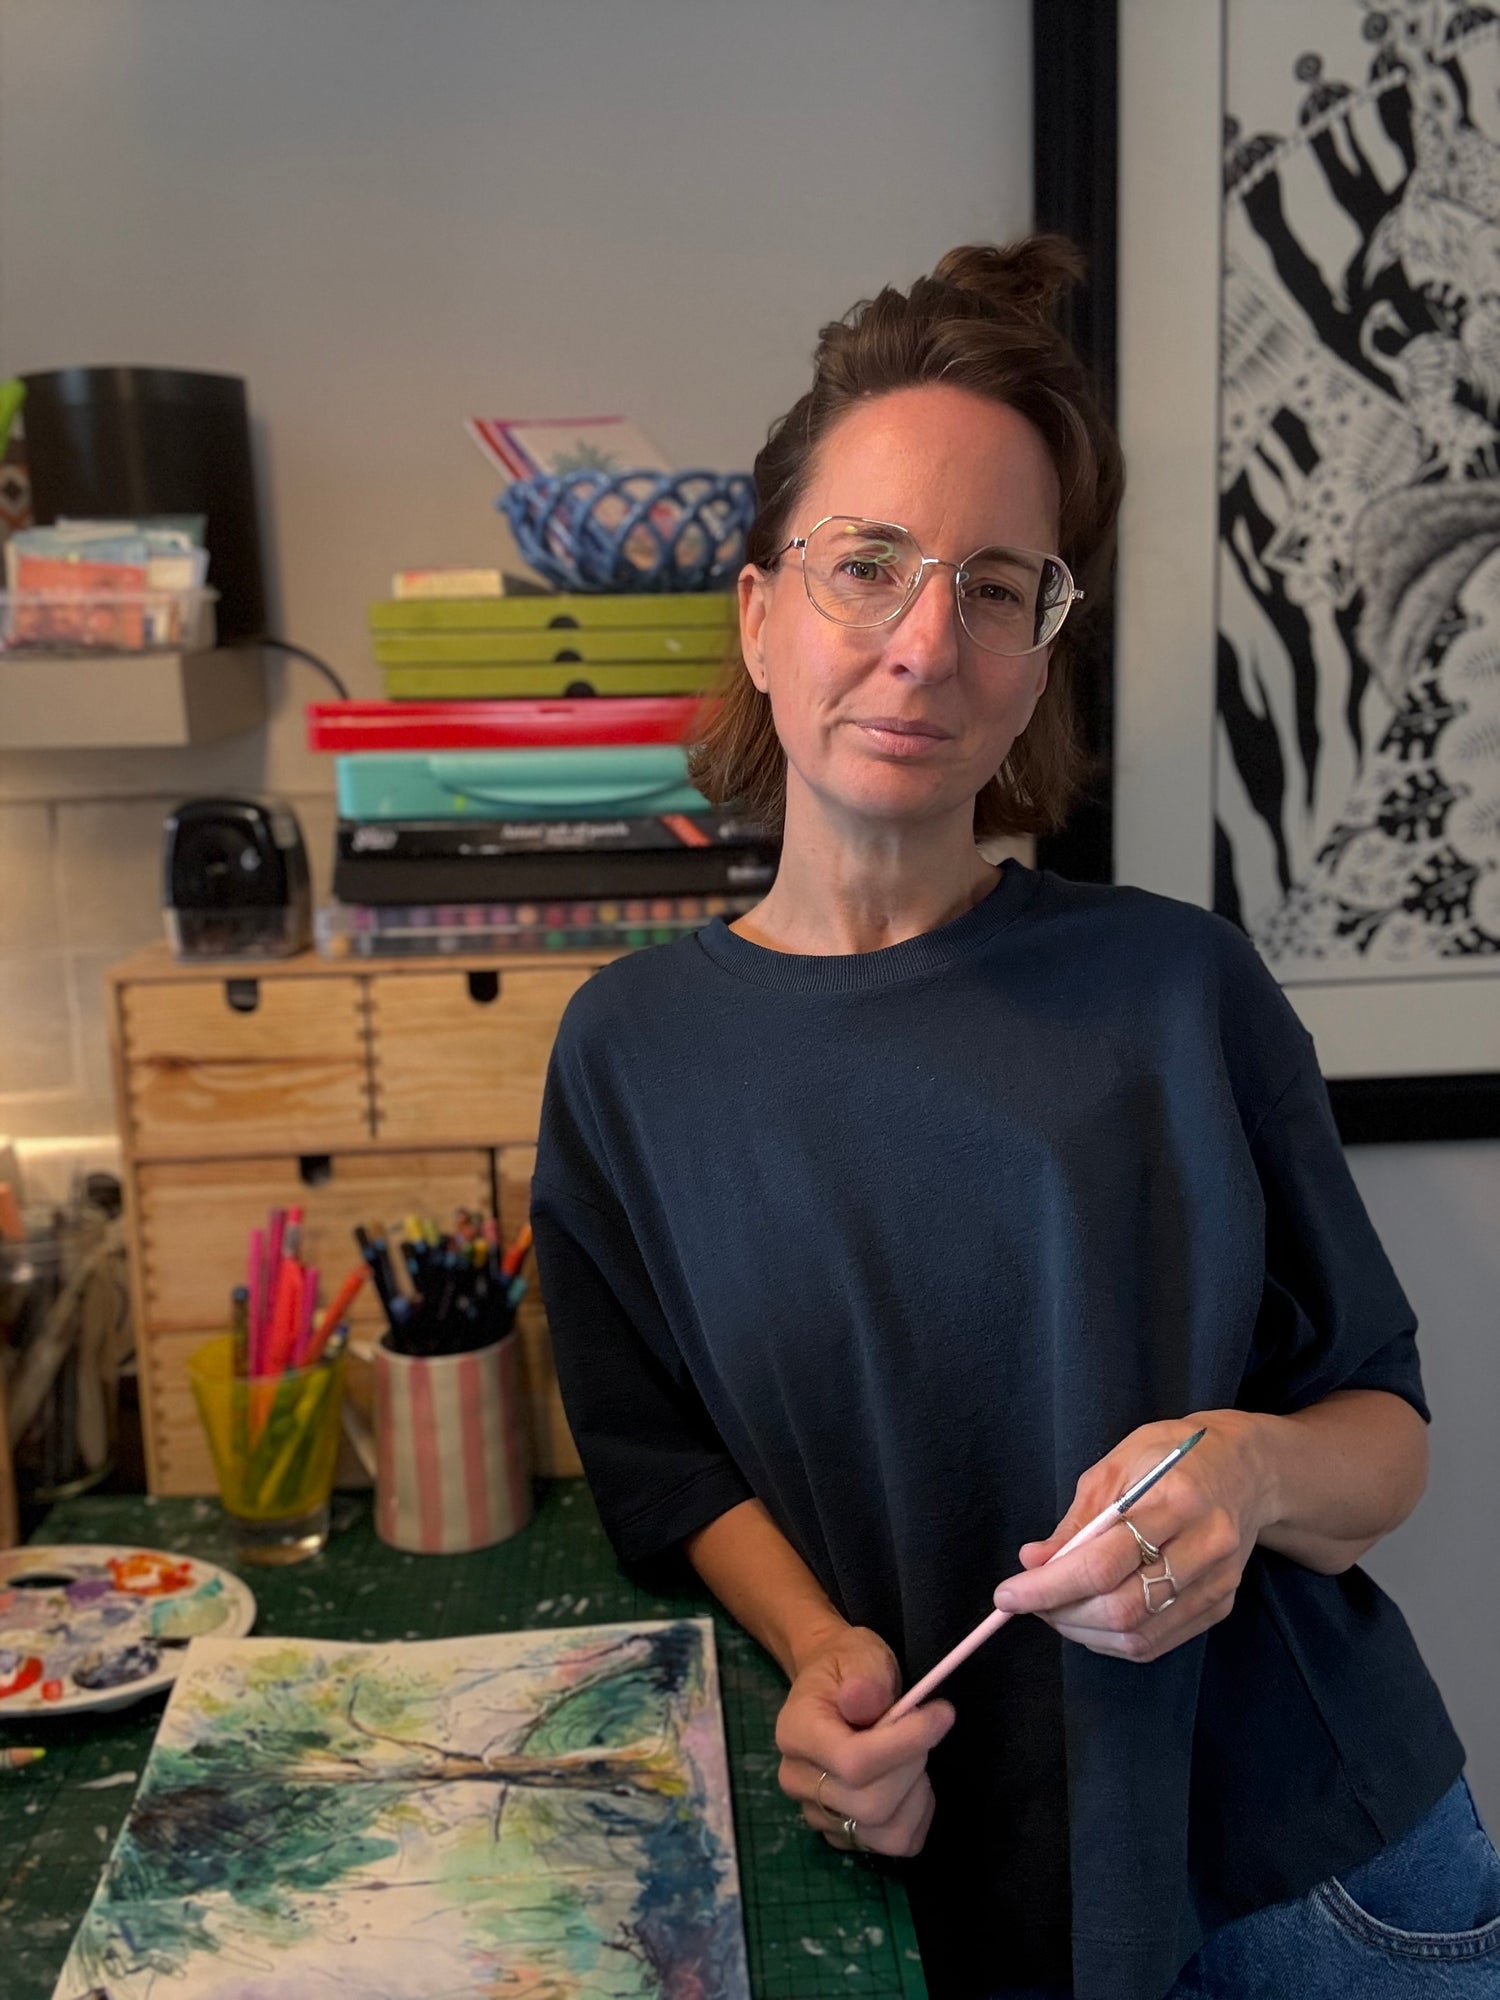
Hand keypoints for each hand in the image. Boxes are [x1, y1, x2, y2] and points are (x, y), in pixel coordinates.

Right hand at [774, 1622, 954, 1856]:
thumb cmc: (848, 1667)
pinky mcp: (841, 1833)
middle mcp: (798, 1780)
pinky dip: (916, 1816)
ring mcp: (817, 1813)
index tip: (942, 1714)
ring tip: (914, 1756)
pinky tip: (912, 1782)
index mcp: (796, 1731)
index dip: (906, 1744)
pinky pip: (894, 1843)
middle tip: (925, 1728)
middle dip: (912, 1765)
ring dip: (916, 1795)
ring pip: (885, 1832)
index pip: (853, 1762)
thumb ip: (864, 1679)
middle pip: (871, 1804)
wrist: (836, 1685)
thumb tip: (863, 1701)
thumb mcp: (859, 1655)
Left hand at [990, 1412, 1276, 1663]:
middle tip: (1028, 1602)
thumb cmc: (1174, 1454)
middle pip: (1123, 1607)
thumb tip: (1033, 1561)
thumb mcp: (1118, 1464)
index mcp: (1177, 1500)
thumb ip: (1078, 1519)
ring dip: (1082, 1632)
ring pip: (1139, 1635)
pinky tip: (1089, 1620)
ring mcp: (1218, 1582)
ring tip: (1054, 1609)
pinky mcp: (1221, 1605)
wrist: (1247, 1468)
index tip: (1007, 1594)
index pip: (1104, 1561)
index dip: (1049, 1586)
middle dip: (1061, 1614)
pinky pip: (1158, 1642)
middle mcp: (1205, 1547)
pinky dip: (1113, 1640)